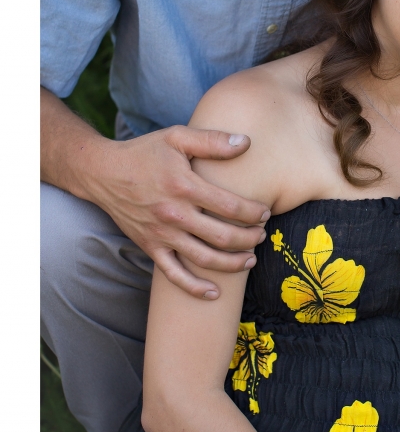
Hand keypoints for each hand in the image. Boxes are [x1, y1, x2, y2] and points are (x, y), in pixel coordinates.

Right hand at [89, 126, 269, 297]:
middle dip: (249, 239)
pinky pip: (174, 274)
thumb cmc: (144, 153)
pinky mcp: (150, 247)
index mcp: (184, 186)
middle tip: (261, 236)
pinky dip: (194, 287)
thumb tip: (247, 142)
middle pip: (222, 236)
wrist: (102, 173)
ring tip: (250, 260)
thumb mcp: (177, 137)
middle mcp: (174, 214)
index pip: (230, 206)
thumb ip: (212, 140)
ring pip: (204, 259)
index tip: (265, 212)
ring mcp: (161, 234)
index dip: (253, 213)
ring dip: (232, 264)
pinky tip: (214, 294)